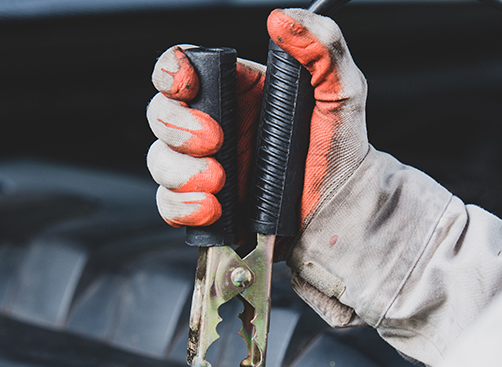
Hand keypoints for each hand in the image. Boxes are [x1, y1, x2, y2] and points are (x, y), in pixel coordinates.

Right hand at [147, 8, 368, 229]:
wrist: (343, 211)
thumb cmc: (341, 152)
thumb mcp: (342, 92)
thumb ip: (322, 48)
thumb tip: (284, 19)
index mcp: (237, 90)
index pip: (182, 66)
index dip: (171, 71)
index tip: (186, 85)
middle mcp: (214, 124)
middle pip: (160, 112)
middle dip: (176, 126)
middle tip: (214, 140)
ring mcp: (204, 165)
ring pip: (159, 160)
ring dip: (180, 170)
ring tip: (219, 181)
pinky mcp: (203, 204)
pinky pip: (169, 204)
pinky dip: (183, 206)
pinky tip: (213, 208)